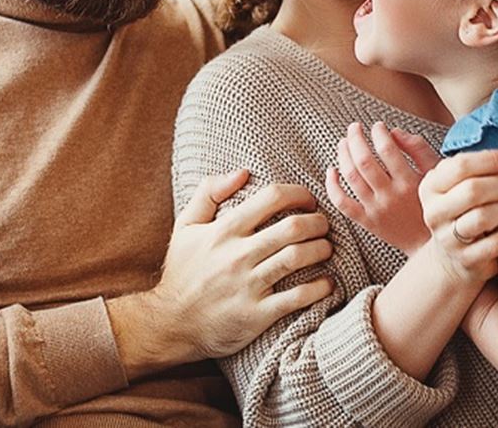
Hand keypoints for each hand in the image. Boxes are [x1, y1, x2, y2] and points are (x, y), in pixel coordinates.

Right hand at [119, 171, 334, 369]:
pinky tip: (327, 282)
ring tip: (326, 248)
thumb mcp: (185, 226)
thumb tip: (242, 172)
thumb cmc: (182, 272)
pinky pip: (298, 297)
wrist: (170, 324)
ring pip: (299, 258)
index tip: (308, 200)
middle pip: (293, 227)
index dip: (298, 193)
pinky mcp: (257, 314)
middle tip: (323, 224)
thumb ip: (209, 192)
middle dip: (318, 222)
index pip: (272, 198)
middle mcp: (238, 255)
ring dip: (322, 249)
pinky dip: (320, 287)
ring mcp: (248, 285)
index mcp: (224, 230)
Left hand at [326, 121, 439, 254]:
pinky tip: (332, 170)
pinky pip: (342, 203)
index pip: (388, 150)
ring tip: (344, 142)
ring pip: (351, 178)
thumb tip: (394, 131)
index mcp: (409, 182)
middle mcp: (391, 196)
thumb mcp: (435, 174)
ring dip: (343, 155)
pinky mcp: (366, 222)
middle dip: (355, 139)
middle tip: (354, 127)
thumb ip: (418, 149)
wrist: (429, 244)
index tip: (378, 126)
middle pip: (364, 161)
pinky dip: (332, 185)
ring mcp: (376, 210)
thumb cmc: (433, 203)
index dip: (379, 133)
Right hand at [418, 150, 497, 284]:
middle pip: (473, 190)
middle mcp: (434, 212)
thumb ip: (472, 166)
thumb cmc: (463, 211)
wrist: (452, 258)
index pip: (461, 165)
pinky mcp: (467, 260)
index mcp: (431, 187)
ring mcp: (448, 239)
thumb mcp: (457, 186)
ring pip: (483, 217)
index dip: (492, 159)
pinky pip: (497, 243)